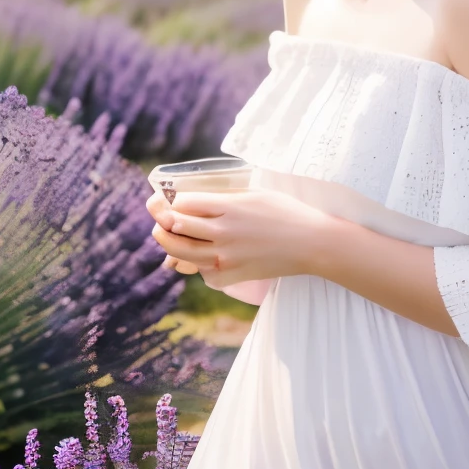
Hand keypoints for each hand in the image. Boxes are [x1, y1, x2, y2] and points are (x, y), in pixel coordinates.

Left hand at [146, 184, 332, 288]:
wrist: (311, 243)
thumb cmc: (286, 212)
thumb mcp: (254, 194)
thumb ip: (223, 198)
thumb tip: (194, 200)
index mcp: (229, 207)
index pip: (183, 203)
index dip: (168, 200)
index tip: (163, 198)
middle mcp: (223, 232)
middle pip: (175, 226)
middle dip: (160, 219)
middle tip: (157, 215)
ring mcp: (226, 256)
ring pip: (181, 252)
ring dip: (168, 242)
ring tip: (163, 235)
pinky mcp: (232, 275)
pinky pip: (202, 273)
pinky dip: (195, 265)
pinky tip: (197, 258)